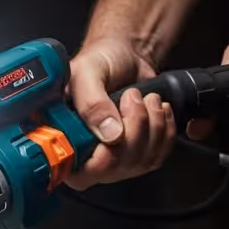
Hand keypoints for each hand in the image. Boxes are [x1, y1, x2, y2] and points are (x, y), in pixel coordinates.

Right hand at [65, 37, 177, 190]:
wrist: (123, 55)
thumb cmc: (99, 61)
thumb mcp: (87, 73)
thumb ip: (92, 103)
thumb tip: (109, 135)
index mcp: (63, 141)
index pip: (81, 173)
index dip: (103, 157)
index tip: (115, 127)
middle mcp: (86, 156)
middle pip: (117, 167)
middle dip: (134, 128)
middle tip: (132, 98)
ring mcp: (113, 159)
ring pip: (141, 162)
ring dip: (153, 125)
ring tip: (145, 99)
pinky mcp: (138, 154)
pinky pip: (158, 157)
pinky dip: (165, 131)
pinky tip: (158, 111)